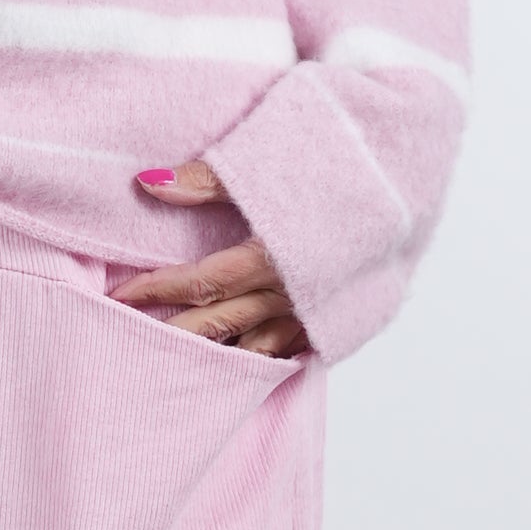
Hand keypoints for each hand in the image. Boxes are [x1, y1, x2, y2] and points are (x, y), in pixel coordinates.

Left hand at [114, 161, 313, 358]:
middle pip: (219, 322)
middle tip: (130, 339)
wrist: (410, 186)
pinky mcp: (330, 318)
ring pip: (252, 346)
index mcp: (270, 256)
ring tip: (173, 362)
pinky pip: (285, 351)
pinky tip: (235, 365)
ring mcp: (311, 310)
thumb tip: (148, 182)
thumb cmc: (332, 172)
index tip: (120, 296)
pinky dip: (256, 359)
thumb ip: (209, 179)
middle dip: (172, 332)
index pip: (201, 282)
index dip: (157, 289)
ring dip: (212, 355)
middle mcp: (288, 292)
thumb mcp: (269, 164)